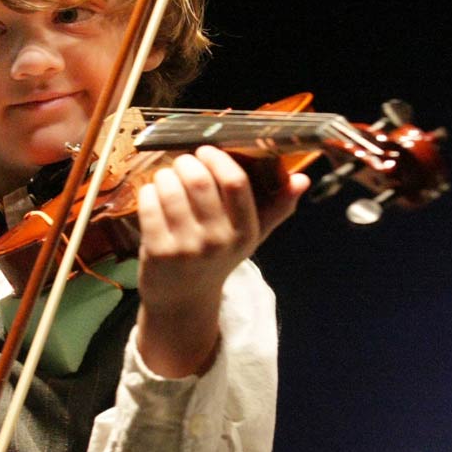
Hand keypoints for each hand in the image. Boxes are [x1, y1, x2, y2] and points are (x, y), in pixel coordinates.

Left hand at [134, 146, 307, 376]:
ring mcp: (186, 247)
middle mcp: (218, 241)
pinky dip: (149, 190)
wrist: (184, 299)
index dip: (217, 159)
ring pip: (170, 188)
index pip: (236, 183)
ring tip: (167, 177)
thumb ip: (277, 207)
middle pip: (199, 181)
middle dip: (187, 163)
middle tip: (183, 163)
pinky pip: (149, 203)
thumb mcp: (251, 236)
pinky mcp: (158, 252)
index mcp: (245, 232)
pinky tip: (153, 194)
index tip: (206, 152)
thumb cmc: (218, 258)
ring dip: (165, 174)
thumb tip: (302, 179)